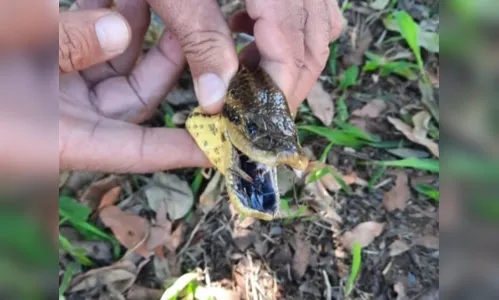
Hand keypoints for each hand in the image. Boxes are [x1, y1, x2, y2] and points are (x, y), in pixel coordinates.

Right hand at [59, 0, 209, 172]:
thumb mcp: (10, 50)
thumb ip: (66, 45)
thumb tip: (118, 32)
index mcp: (60, 140)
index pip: (139, 151)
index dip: (184, 148)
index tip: (223, 142)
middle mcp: (69, 123)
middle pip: (138, 98)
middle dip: (167, 59)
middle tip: (187, 26)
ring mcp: (64, 97)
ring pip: (119, 70)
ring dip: (134, 33)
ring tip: (147, 0)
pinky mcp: (55, 75)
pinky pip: (92, 54)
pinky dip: (104, 26)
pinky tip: (113, 1)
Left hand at [147, 0, 344, 113]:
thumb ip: (200, 41)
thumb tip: (217, 100)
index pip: (294, 51)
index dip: (278, 92)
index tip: (256, 122)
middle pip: (314, 42)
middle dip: (286, 82)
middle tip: (252, 106)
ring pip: (320, 25)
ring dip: (289, 57)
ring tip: (247, 69)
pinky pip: (310, 3)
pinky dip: (288, 28)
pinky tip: (249, 28)